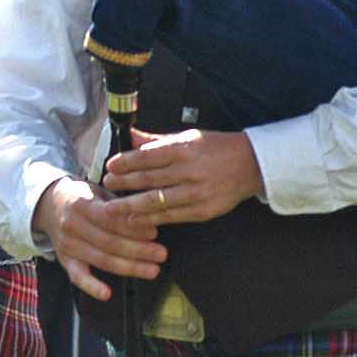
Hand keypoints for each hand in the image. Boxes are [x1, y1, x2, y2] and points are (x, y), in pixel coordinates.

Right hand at [36, 175, 165, 302]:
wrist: (50, 205)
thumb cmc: (83, 198)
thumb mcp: (98, 191)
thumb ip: (118, 204)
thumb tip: (147, 215)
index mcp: (81, 204)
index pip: (110, 219)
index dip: (132, 227)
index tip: (154, 232)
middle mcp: (72, 226)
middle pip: (109, 242)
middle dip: (138, 249)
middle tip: (161, 254)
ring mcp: (67, 246)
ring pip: (101, 259)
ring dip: (129, 267)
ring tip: (152, 270)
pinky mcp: (65, 261)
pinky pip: (78, 277)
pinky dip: (91, 286)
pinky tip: (107, 294)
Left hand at [100, 127, 261, 226]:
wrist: (251, 166)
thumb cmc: (217, 149)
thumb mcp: (188, 137)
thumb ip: (157, 140)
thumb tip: (131, 136)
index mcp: (183, 149)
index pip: (146, 156)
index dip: (125, 163)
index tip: (110, 167)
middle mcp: (188, 171)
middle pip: (147, 179)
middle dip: (122, 184)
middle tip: (105, 186)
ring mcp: (195, 193)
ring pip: (154, 201)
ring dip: (129, 206)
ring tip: (111, 208)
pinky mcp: (201, 211)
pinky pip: (169, 216)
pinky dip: (149, 219)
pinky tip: (134, 220)